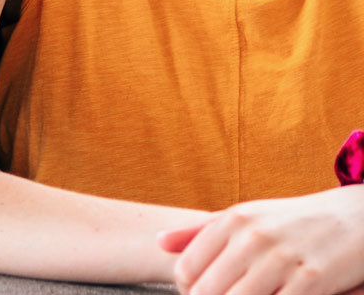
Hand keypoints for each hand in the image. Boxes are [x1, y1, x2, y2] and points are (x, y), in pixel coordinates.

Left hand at [157, 186, 363, 294]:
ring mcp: (283, 259)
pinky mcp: (312, 280)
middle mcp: (253, 236)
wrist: (353, 219)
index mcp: (233, 219)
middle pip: (208, 293)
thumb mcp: (246, 217)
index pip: (187, 269)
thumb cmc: (291, 222)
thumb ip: (200, 231)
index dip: (187, 293)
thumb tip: (159, 243)